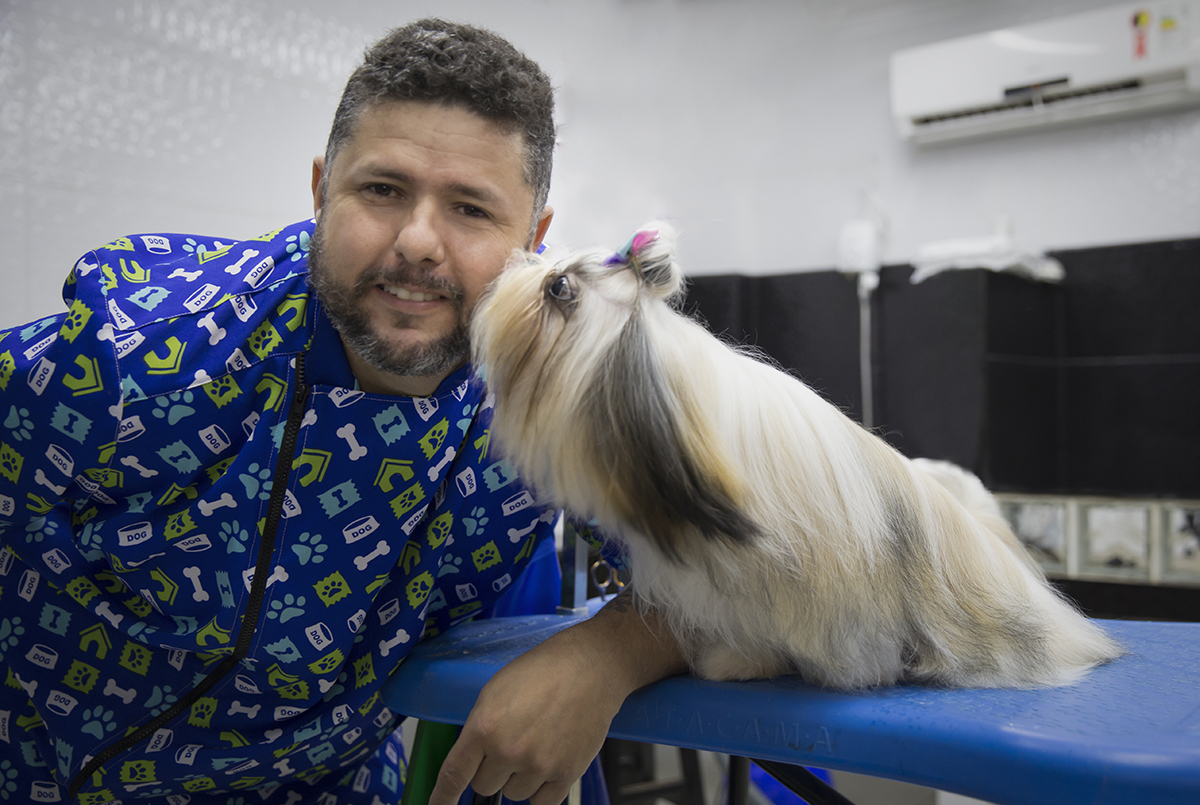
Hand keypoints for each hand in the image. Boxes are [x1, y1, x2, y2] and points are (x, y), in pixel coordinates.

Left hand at [428, 591, 686, 804]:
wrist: (591, 667)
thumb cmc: (543, 670)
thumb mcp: (496, 690)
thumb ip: (479, 727)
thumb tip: (472, 760)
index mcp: (484, 727)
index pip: (454, 775)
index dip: (441, 798)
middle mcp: (508, 751)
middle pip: (484, 786)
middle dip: (492, 770)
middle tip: (512, 743)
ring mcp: (538, 766)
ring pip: (514, 795)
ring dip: (519, 778)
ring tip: (538, 744)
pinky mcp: (567, 774)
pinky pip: (542, 802)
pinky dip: (542, 789)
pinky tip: (549, 764)